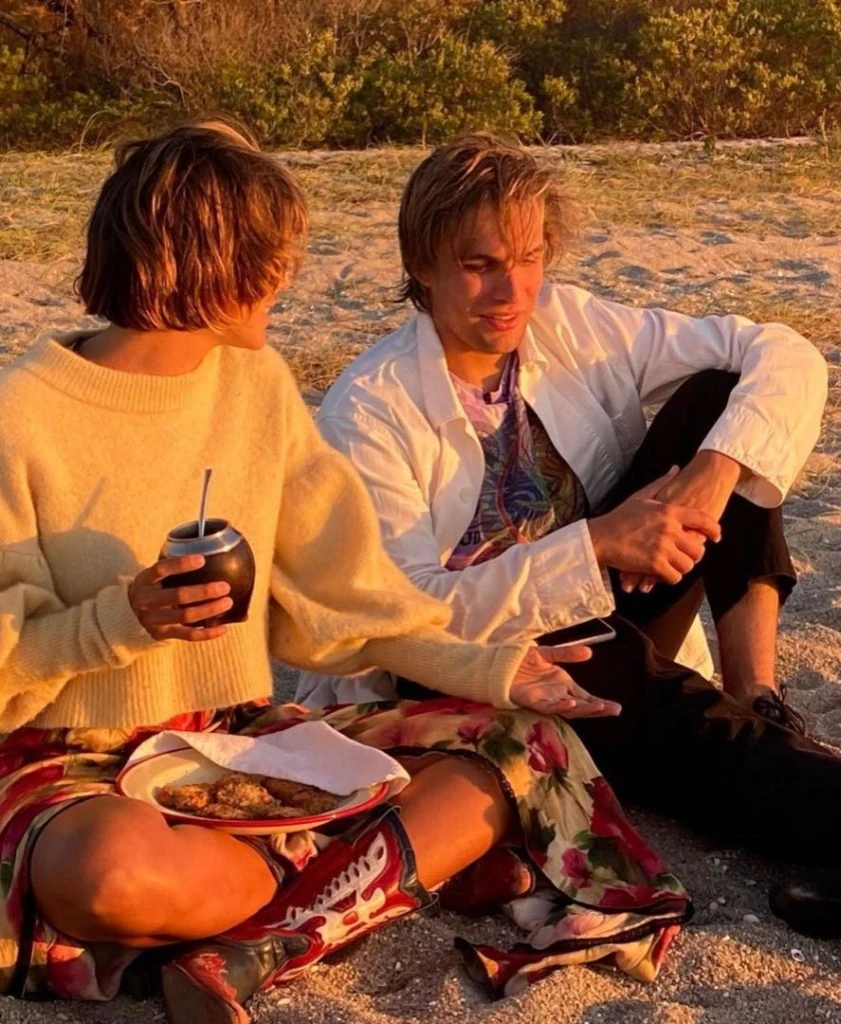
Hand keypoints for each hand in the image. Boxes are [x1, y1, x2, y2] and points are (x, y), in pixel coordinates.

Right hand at [129, 556, 231, 640]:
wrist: (128, 615)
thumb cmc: (152, 589)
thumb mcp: (153, 577)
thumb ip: (173, 569)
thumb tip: (210, 558)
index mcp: (144, 581)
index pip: (161, 569)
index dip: (181, 564)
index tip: (202, 560)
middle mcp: (146, 601)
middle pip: (178, 595)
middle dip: (204, 591)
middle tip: (225, 586)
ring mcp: (153, 620)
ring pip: (185, 616)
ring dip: (209, 610)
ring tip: (228, 602)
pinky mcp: (162, 635)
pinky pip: (188, 635)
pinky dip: (208, 633)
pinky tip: (224, 627)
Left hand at [510, 645, 620, 717]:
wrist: (500, 663)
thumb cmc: (523, 660)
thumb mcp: (549, 653)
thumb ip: (567, 654)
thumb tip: (589, 652)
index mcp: (563, 685)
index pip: (586, 697)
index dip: (600, 703)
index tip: (616, 708)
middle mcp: (557, 695)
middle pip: (581, 706)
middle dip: (597, 709)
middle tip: (614, 710)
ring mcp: (546, 700)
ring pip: (568, 709)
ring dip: (583, 709)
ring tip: (599, 707)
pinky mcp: (533, 701)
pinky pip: (549, 706)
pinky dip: (561, 705)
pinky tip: (571, 702)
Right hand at [588, 468, 720, 586]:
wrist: (600, 537)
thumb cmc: (619, 517)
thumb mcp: (641, 496)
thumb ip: (662, 483)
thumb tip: (675, 468)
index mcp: (669, 512)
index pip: (703, 519)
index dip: (714, 529)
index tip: (716, 537)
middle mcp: (669, 529)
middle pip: (698, 548)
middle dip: (694, 554)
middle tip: (687, 556)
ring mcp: (662, 547)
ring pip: (688, 565)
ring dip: (682, 568)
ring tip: (674, 566)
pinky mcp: (653, 564)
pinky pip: (674, 577)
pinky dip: (670, 578)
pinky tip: (663, 574)